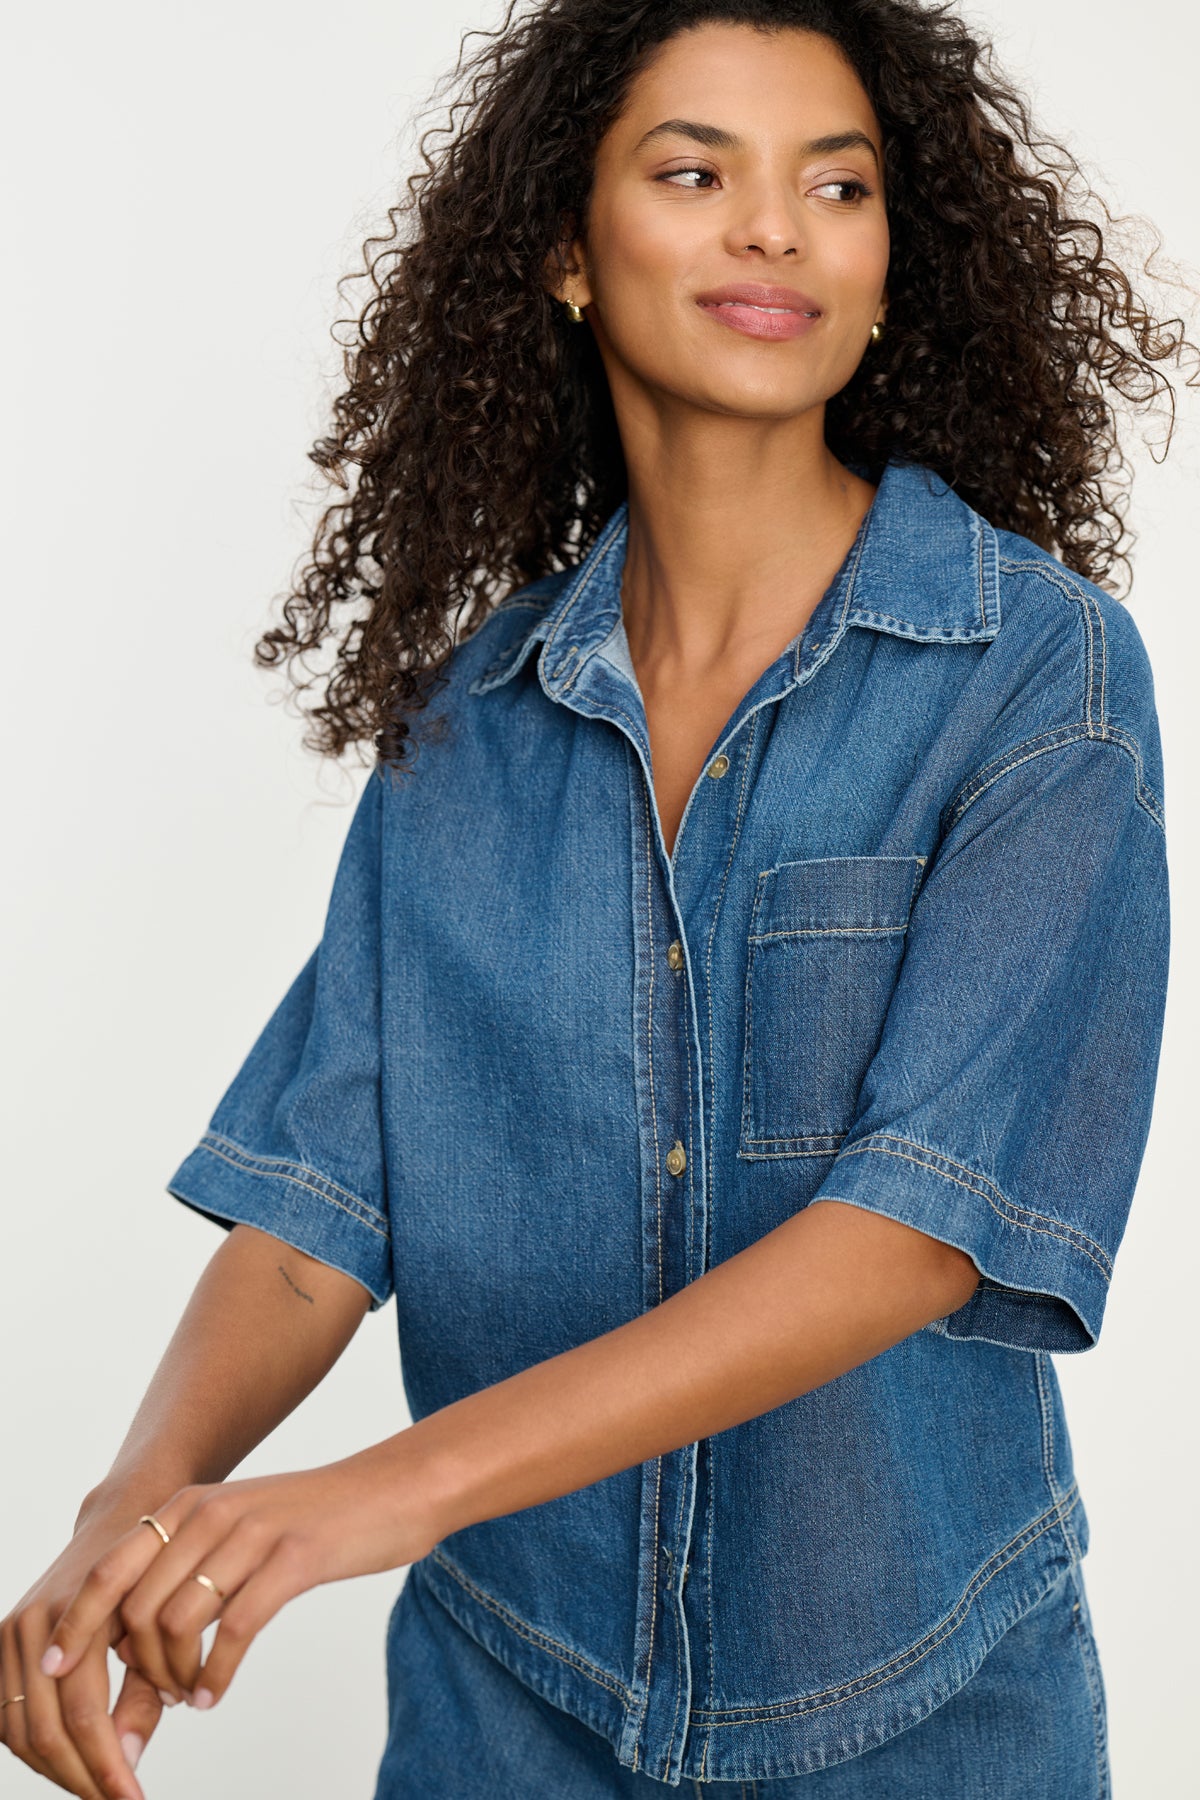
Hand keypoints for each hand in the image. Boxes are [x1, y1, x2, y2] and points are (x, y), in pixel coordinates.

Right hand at [2, 1509, 165, 1799]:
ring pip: (20, 1731)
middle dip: (83, 1776)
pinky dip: (36, 1750)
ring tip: (99, 1789)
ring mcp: (10, 1634)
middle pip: (45, 1730)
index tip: (133, 1798)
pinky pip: (7, 1716)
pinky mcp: (0, 1645)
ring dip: (58, 1771)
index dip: (107, 1764)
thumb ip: (143, 1695)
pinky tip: (72, 1765)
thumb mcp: (155, 1632)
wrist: (119, 1524)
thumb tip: (128, 1761)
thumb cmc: (149, 1578)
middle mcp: (33, 1624)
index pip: (85, 1713)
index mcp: (78, 1615)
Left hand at [39, 1449, 439, 1714]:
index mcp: (188, 1505)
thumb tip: (132, 1635)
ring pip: (178, 1625)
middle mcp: (210, 1513)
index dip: (78, 1627)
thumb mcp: (237, 1526)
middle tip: (159, 1699)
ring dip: (175, 1677)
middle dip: (138, 1671)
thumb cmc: (314, 1519)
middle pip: (138, 1611)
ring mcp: (251, 1534)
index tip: (59, 1671)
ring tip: (190, 1695)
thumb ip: (187, 1564)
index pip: (108, 1572)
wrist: (392, 1490)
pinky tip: (215, 1695)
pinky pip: (234, 1632)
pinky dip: (215, 1676)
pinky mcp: (293, 1559)